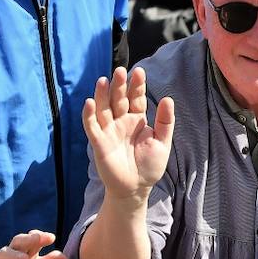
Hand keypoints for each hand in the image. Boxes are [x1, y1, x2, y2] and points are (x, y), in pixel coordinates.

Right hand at [83, 66, 174, 203]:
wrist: (136, 188)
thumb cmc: (149, 166)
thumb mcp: (162, 142)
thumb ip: (165, 121)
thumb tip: (168, 98)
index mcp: (137, 120)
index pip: (136, 99)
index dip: (137, 86)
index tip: (139, 72)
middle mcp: (121, 122)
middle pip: (118, 99)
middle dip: (119, 85)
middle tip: (120, 70)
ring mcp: (109, 131)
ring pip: (103, 109)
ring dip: (102, 95)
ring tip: (103, 80)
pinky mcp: (99, 143)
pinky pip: (92, 127)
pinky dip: (89, 115)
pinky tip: (89, 102)